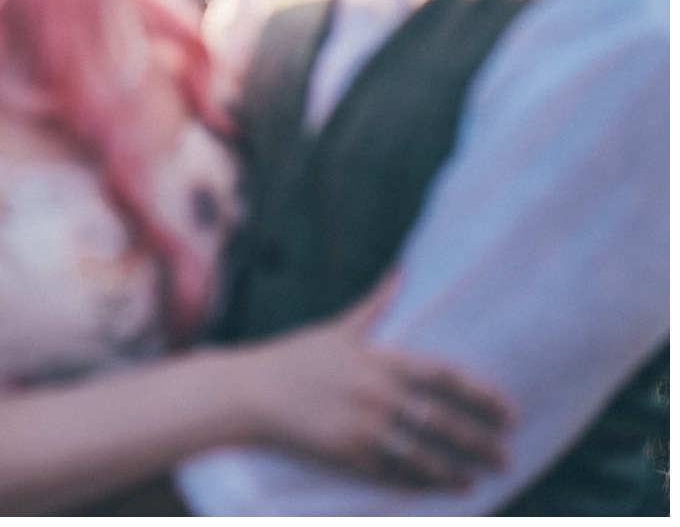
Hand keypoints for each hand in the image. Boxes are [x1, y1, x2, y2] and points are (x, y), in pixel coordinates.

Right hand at [233, 275, 516, 488]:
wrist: (248, 394)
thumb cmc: (293, 358)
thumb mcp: (336, 330)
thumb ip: (375, 306)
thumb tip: (401, 272)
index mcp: (378, 360)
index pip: (445, 378)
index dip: (483, 396)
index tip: (510, 413)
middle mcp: (376, 395)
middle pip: (444, 423)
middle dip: (480, 443)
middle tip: (504, 456)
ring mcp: (363, 428)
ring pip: (425, 455)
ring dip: (456, 471)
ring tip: (476, 479)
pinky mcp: (348, 456)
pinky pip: (395, 473)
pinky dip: (420, 482)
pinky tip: (438, 487)